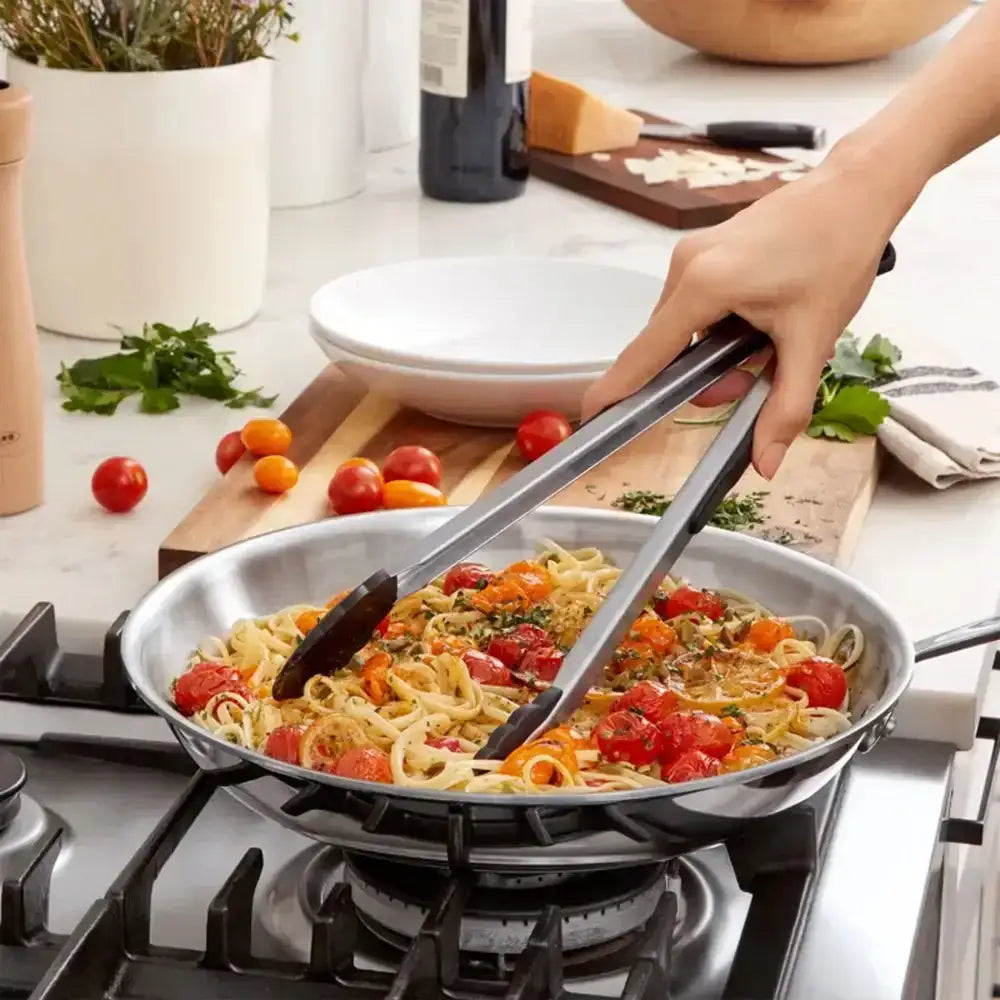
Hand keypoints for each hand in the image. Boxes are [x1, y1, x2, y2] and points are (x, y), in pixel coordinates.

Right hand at [581, 159, 900, 478]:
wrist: (855, 193)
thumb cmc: (837, 254)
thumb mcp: (813, 341)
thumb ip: (786, 407)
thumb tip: (766, 463)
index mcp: (704, 285)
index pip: (646, 352)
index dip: (618, 389)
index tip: (591, 415)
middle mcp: (685, 265)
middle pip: (665, 346)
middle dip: (701, 376)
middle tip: (752, 379)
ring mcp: (690, 254)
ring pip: (680, 328)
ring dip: (712, 353)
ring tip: (764, 348)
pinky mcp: (702, 250)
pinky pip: (692, 305)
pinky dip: (716, 328)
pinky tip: (757, 324)